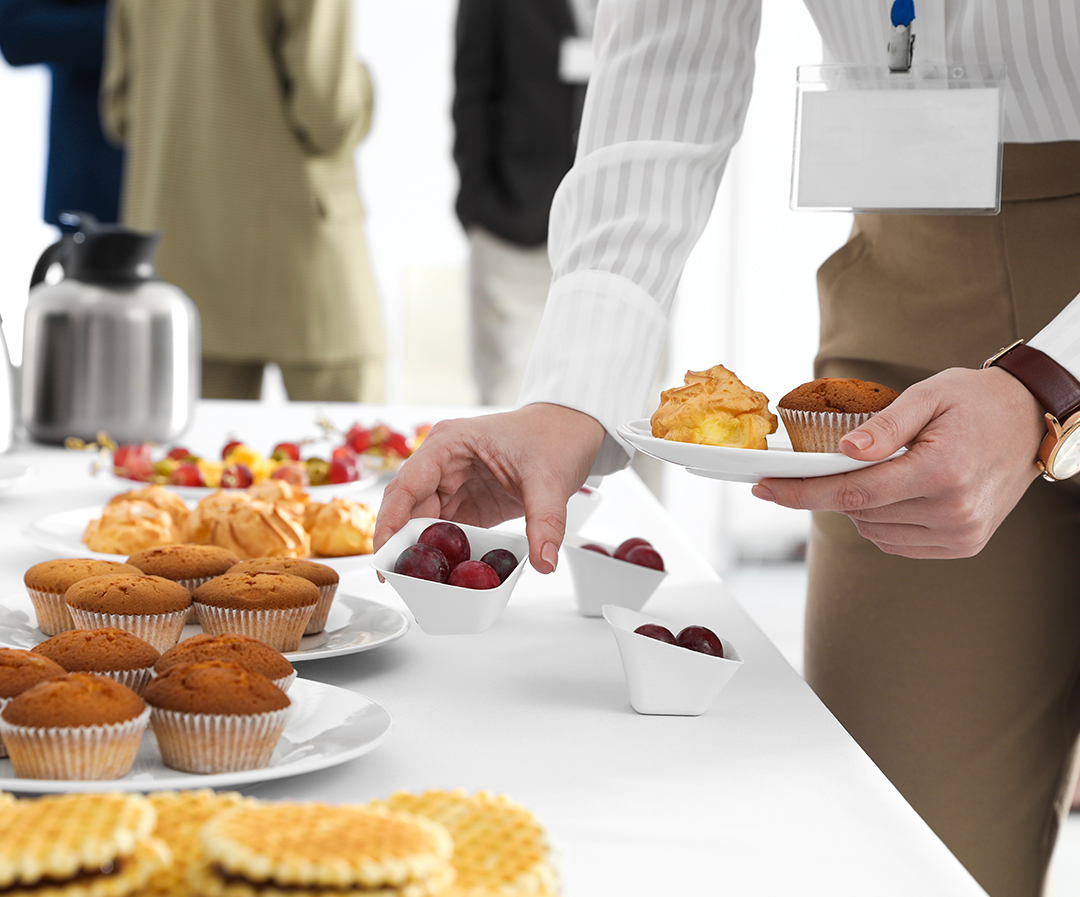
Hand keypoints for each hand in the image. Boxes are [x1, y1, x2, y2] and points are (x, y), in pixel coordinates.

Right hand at [373, 403, 606, 572]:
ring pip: (424, 522)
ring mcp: (453, 482)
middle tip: (397, 580)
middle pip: (408, 507)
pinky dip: (445, 551)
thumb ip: (545, 522)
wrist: (571, 430)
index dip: (390, 522)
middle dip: (401, 543)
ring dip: (422, 550)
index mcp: (449, 444)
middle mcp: (443, 462)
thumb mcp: (550, 479)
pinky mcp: (468, 501)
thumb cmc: (554, 436)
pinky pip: (447, 530)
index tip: (384, 555)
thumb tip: (543, 563)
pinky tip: (445, 573)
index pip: (406, 486)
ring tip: (421, 583)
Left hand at [751, 367, 1044, 557]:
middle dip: (832, 490)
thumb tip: (844, 450)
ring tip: (884, 471)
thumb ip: (884, 426)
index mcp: (943, 470)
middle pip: (861, 512)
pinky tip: (897, 494)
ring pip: (874, 531)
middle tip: (833, 462)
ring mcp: (961, 533)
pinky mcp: (963, 545)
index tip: (764, 489)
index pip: (856, 492)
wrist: (1029, 421)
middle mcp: (954, 510)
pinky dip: (882, 521)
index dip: (802, 492)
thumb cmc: (976, 402)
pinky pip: (896, 542)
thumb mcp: (928, 395)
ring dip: (860, 506)